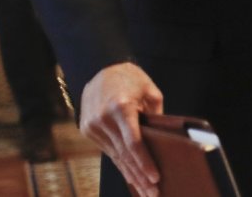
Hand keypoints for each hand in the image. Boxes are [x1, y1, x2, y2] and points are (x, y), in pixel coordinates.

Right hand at [80, 62, 163, 196]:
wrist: (99, 68)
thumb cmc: (130, 77)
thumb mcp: (149, 90)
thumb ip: (156, 115)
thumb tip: (163, 139)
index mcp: (120, 107)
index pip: (134, 142)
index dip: (145, 162)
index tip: (155, 177)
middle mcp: (103, 119)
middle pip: (124, 155)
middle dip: (140, 176)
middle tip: (154, 193)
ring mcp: (92, 126)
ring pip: (115, 157)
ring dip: (131, 175)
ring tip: (146, 192)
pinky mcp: (88, 130)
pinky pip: (108, 151)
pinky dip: (121, 165)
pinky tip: (131, 178)